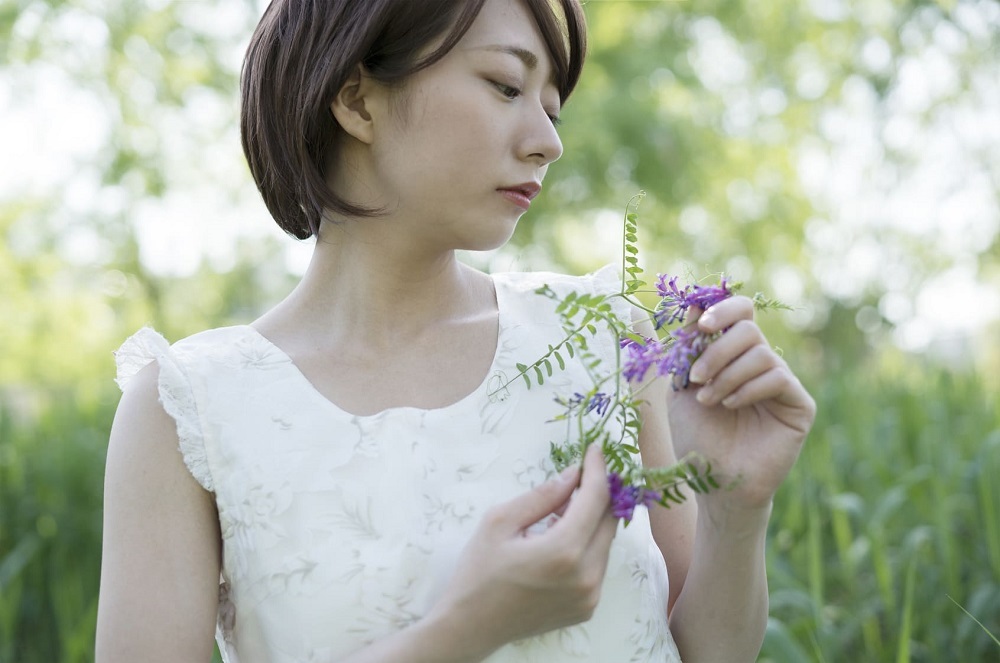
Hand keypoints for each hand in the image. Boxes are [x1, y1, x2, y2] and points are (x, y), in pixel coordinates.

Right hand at [425, 445, 617, 657]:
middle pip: (609, 521)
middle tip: (581, 474)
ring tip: (564, 508)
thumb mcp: (499, 522)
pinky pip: (598, 564)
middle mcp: (586, 575)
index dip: (597, 470)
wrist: (470, 627)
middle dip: (599, 493)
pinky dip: (587, 544)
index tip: (595, 450)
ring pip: (605, 542)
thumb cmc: (478, 572)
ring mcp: (590, 595)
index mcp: (563, 551)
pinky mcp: (587, 607)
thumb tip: (573, 474)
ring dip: (592, 519)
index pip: (595, 500)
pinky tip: (562, 536)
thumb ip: (541, 496)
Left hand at [666, 296, 815, 514]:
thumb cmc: (696, 437)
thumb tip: (695, 304)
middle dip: (716, 349)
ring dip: (726, 374)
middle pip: (748, 328)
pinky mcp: (799, 404)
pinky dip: (748, 388)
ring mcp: (782, 383)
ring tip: (709, 400)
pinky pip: (778, 377)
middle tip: (697, 377)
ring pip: (760, 352)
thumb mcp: (680, 388)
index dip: (722, 309)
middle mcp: (761, 363)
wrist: (714, 483)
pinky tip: (732, 406)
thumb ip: (685, 349)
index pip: (740, 313)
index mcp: (734, 354)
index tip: (700, 324)